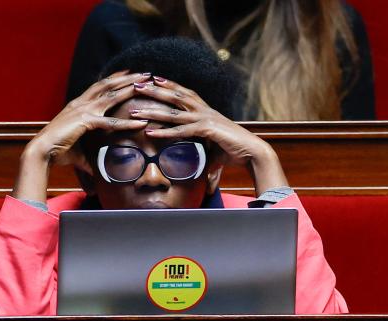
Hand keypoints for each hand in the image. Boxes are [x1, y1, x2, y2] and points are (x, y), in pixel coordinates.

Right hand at [13, 71, 150, 201]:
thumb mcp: (77, 153)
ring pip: (111, 95)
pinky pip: (111, 122)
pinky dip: (127, 122)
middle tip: (145, 73)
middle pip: (108, 84)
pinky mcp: (85, 121)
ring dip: (129, 88)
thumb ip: (88, 159)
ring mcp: (83, 110)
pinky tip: (141, 122)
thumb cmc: (56, 151)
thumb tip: (95, 171)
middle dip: (127, 77)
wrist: (42, 151)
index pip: (99, 86)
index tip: (129, 73)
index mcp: (78, 105)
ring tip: (146, 84)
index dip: (114, 79)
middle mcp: (81, 103)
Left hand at [130, 77, 288, 195]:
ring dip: (153, 109)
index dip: (170, 85)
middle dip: (156, 90)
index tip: (154, 79)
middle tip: (137, 84)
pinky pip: (181, 130)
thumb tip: (201, 174)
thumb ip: (205, 156)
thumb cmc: (235, 151)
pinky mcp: (207, 129)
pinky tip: (149, 131)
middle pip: (176, 96)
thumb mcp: (215, 151)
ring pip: (174, 111)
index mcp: (206, 111)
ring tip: (135, 109)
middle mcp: (204, 110)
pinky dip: (164, 131)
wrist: (253, 152)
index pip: (185, 93)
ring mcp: (205, 118)